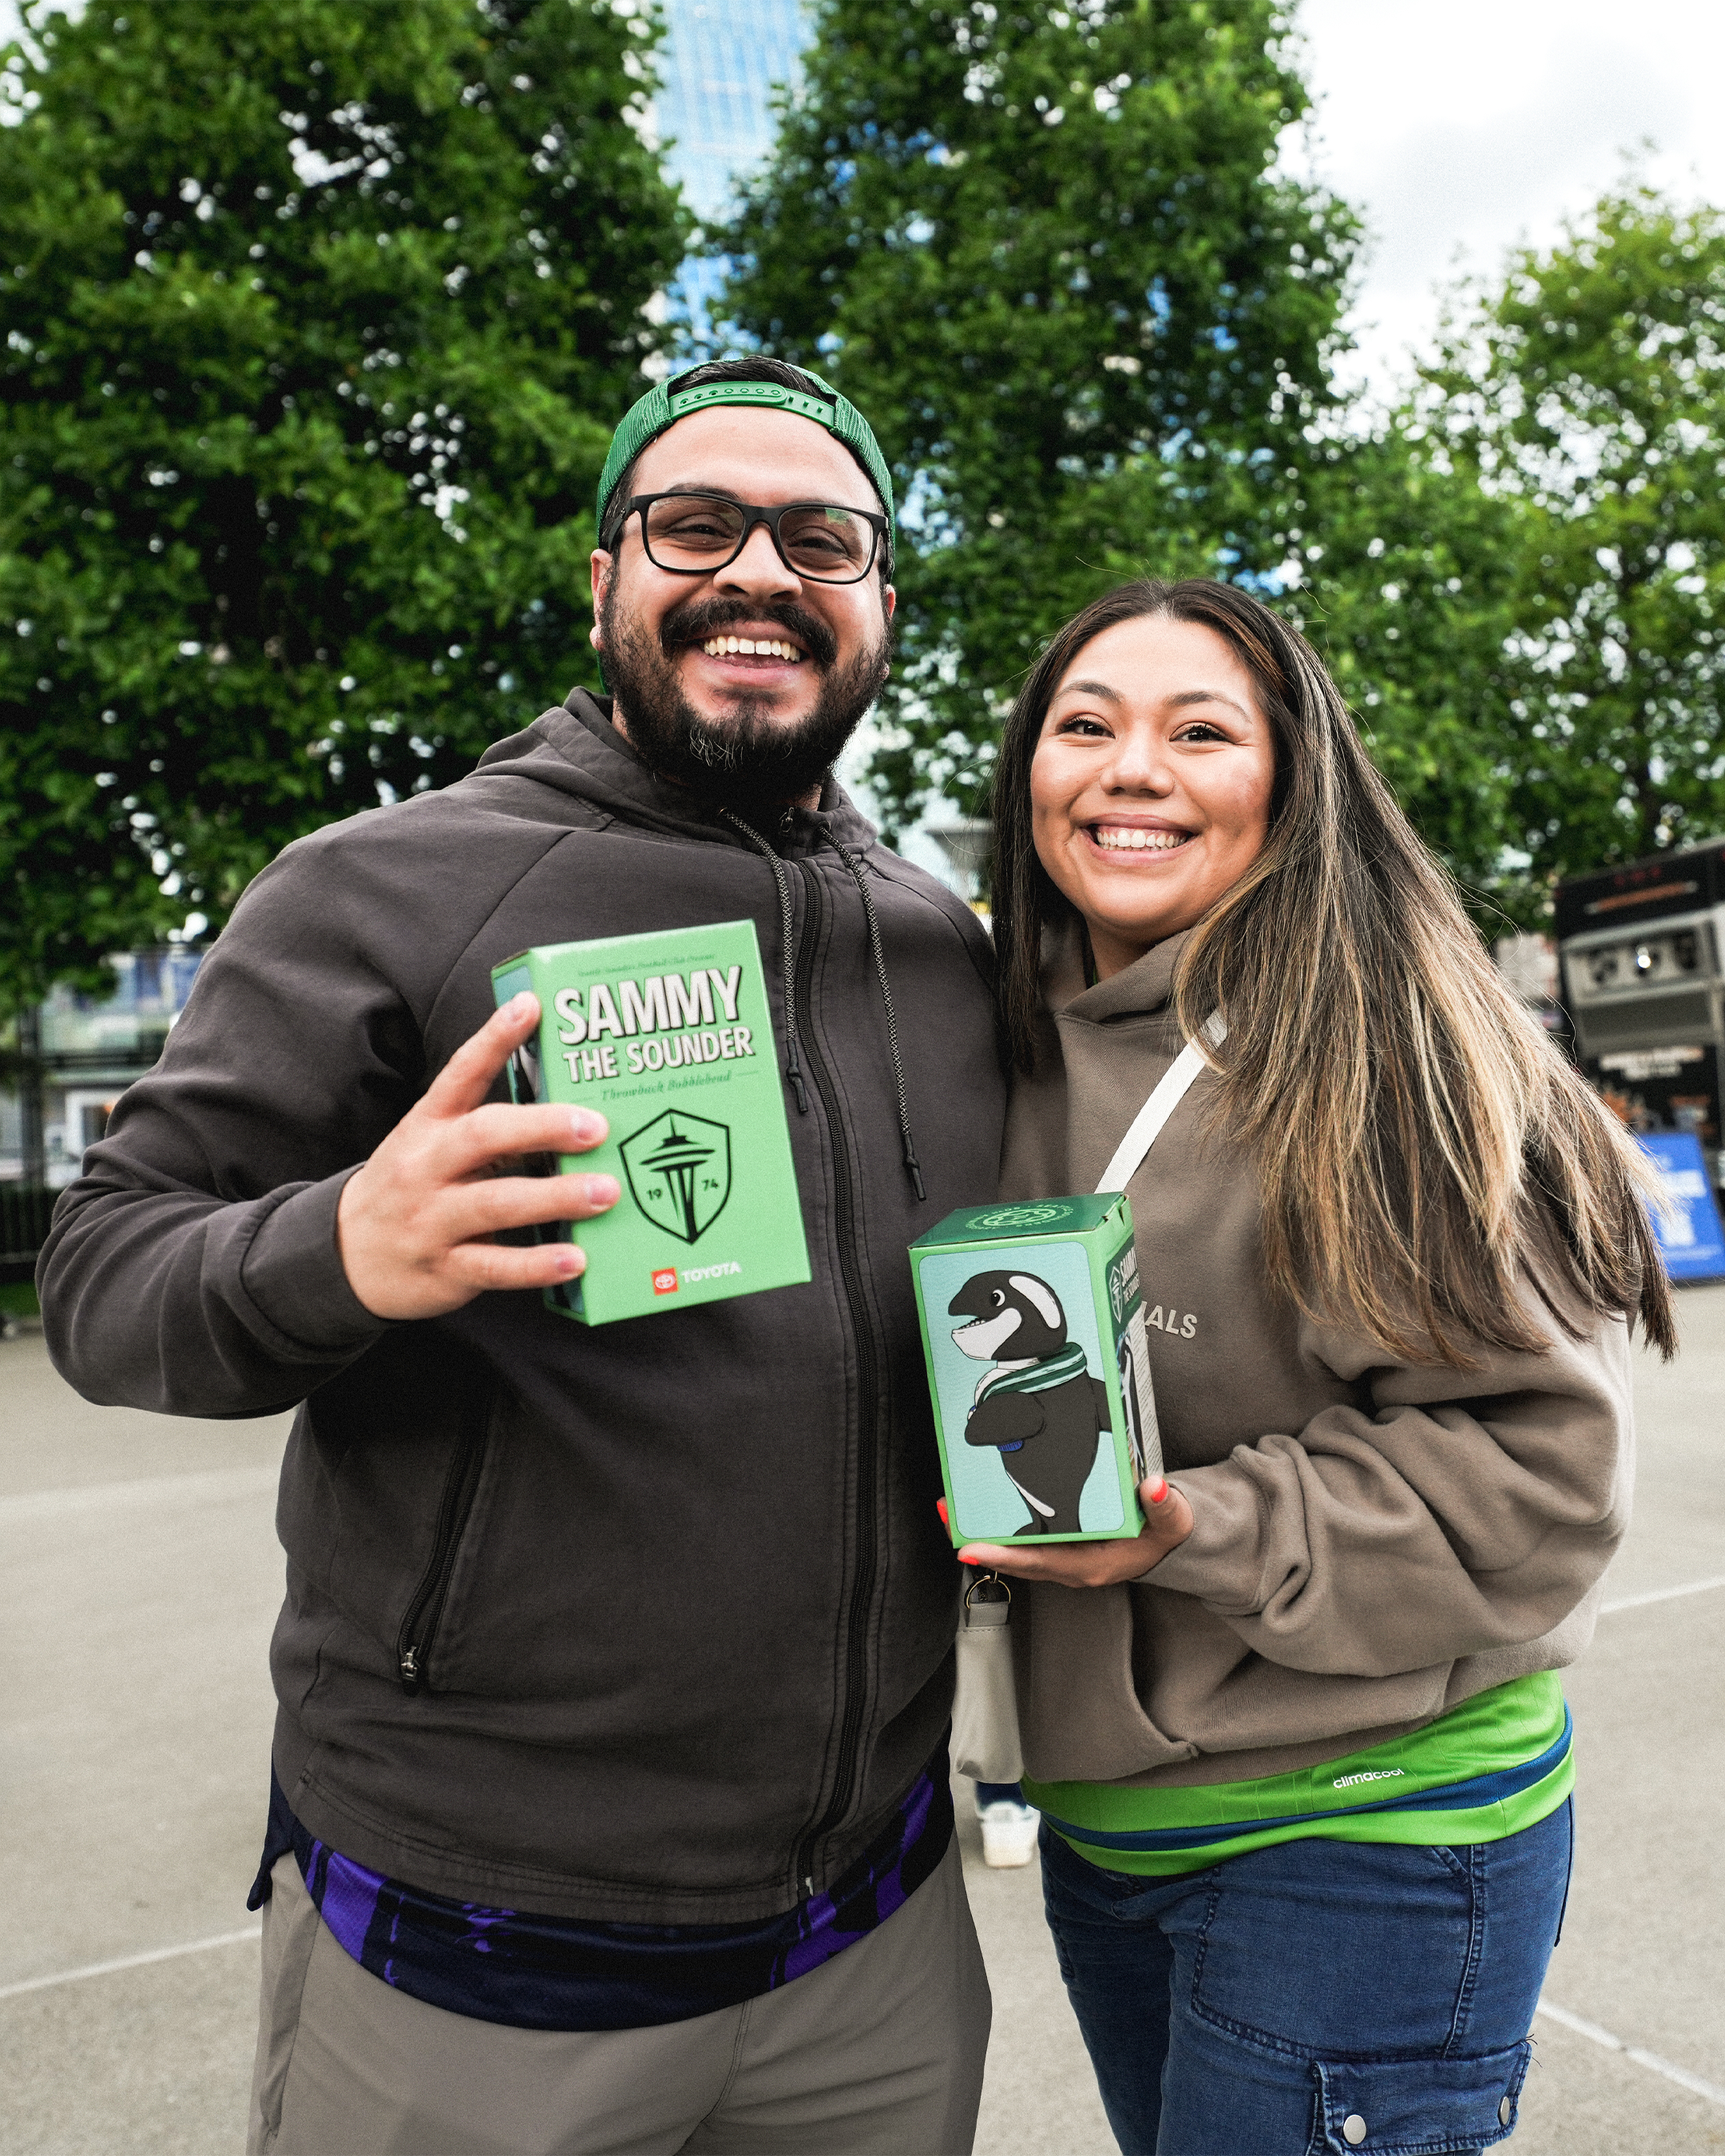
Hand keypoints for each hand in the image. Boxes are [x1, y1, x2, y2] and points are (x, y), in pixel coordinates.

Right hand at [336, 992, 618, 1320]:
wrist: (348, 1256)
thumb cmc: (413, 1187)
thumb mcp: (433, 1145)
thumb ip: (490, 1127)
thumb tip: (570, 1112)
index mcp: (428, 1126)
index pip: (461, 1073)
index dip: (494, 1038)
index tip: (531, 1006)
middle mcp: (427, 1167)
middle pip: (483, 1136)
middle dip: (542, 1127)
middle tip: (596, 1126)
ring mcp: (432, 1218)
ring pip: (496, 1203)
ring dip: (555, 1197)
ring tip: (605, 1192)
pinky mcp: (443, 1268)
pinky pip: (495, 1266)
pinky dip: (537, 1264)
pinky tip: (576, 1260)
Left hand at [956, 1476, 1193, 1586]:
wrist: (1167, 1544)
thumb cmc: (1164, 1534)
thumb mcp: (1172, 1521)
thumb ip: (1164, 1506)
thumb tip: (1153, 1487)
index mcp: (1091, 1565)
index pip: (1041, 1562)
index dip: (1005, 1557)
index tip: (972, 1548)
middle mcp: (1070, 1567)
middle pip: (1015, 1560)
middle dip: (978, 1542)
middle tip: (947, 1514)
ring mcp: (1062, 1559)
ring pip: (1013, 1552)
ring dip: (981, 1533)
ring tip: (951, 1507)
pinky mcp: (1058, 1546)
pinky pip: (1021, 1541)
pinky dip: (997, 1527)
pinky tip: (979, 1506)